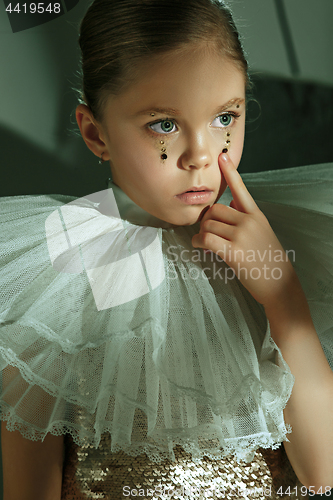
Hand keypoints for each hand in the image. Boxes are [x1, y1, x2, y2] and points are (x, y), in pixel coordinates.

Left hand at [192, 153, 295, 305]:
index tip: (223, 157)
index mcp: (256, 215)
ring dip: (201, 234)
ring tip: (206, 244)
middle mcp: (249, 221)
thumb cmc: (268, 260)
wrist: (280, 283)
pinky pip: (206, 239)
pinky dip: (198, 242)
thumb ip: (245, 218)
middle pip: (214, 210)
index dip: (231, 172)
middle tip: (207, 234)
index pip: (241, 190)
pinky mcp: (234, 251)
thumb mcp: (262, 232)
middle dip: (206, 221)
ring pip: (208, 225)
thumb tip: (228, 206)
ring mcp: (242, 235)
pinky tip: (200, 247)